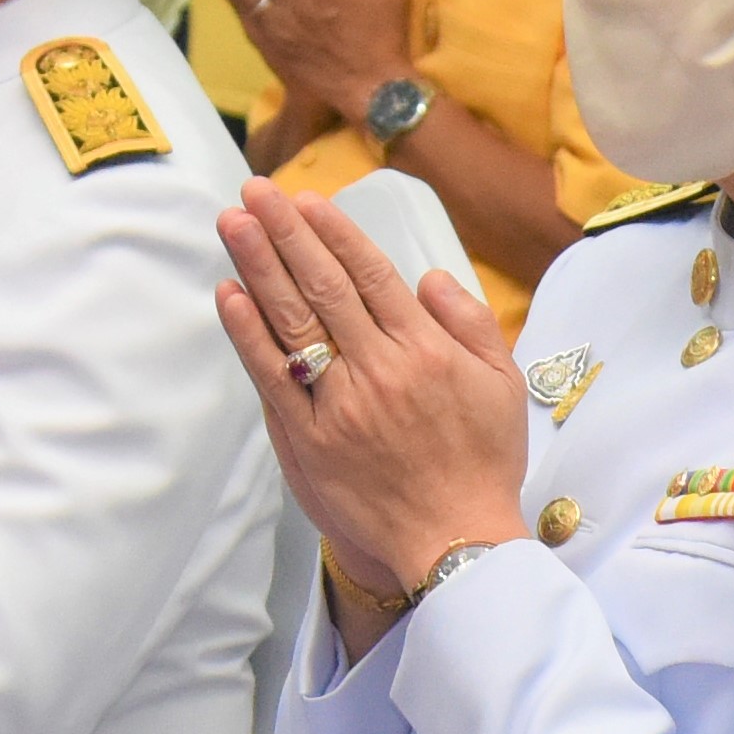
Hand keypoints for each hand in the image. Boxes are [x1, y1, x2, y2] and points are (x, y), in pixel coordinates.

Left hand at [215, 183, 527, 598]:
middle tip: (256, 190)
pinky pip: (272, 377)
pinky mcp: (309, 440)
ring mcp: (339, 405)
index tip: (306, 200)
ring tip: (232, 222)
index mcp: (426, 352)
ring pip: (292, 321)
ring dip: (258, 266)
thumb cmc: (483, 464)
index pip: (371, 276)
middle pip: (323, 286)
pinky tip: (229, 294)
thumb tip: (428, 276)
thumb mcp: (504, 385)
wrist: (455, 543)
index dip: (334, 233)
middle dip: (286, 232)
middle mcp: (379, 370)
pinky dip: (248, 334)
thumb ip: (470, 323)